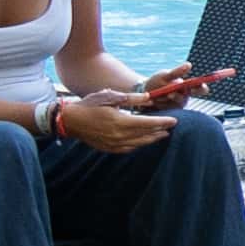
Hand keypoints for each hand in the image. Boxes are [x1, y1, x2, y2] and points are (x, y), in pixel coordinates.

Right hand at [43, 87, 173, 157]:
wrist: (70, 121)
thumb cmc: (89, 105)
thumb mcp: (110, 97)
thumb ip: (131, 99)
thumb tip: (149, 97)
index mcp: (120, 121)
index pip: (147, 123)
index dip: (162, 122)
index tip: (174, 120)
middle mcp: (118, 135)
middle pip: (146, 134)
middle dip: (160, 130)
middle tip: (171, 126)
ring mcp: (113, 144)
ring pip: (139, 143)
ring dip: (152, 138)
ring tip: (162, 134)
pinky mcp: (109, 148)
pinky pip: (129, 148)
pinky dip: (139, 144)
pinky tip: (144, 141)